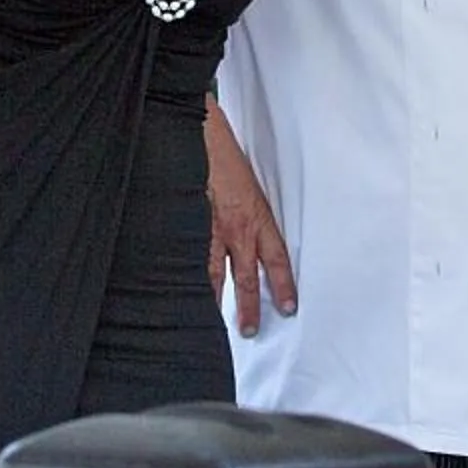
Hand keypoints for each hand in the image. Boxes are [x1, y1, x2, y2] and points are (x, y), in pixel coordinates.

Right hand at [204, 118, 294, 337]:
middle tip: (249, 330)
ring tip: (210, 322)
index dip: (283, 285)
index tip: (288, 307)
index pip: (277, 259)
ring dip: (214, 300)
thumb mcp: (251, 189)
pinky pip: (186, 260)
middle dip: (248, 306)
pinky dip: (184, 279)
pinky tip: (178, 296)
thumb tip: (252, 238)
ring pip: (212, 275)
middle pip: (246, 277)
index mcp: (257, 218)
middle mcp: (236, 229)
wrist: (201, 137)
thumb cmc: (226, 160)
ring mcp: (209, 230)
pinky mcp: (186, 226)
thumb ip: (252, 217)